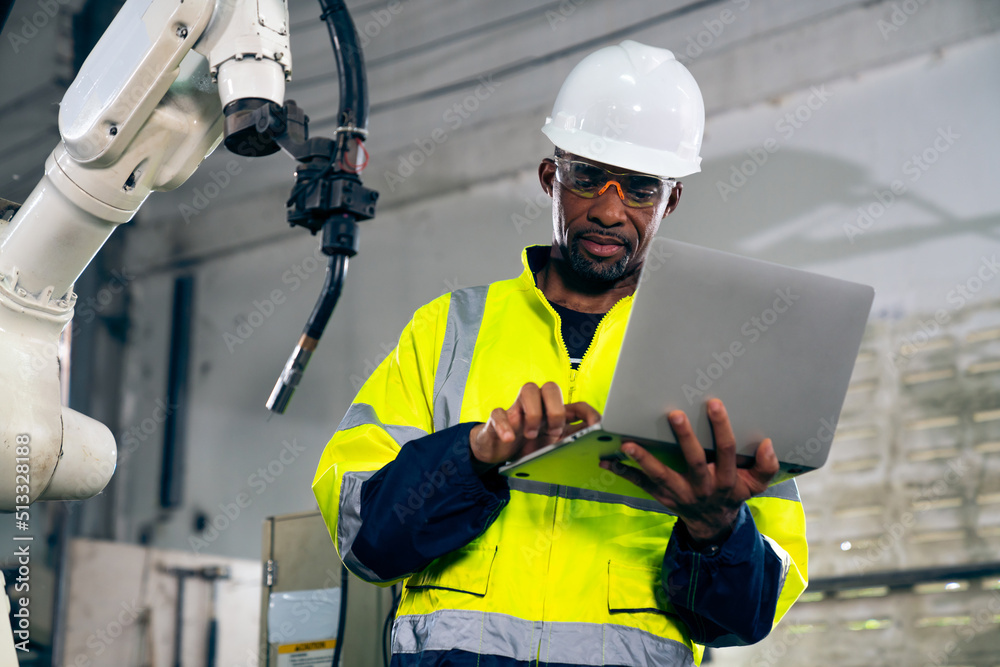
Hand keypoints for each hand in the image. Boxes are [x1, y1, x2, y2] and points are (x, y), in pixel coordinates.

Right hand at [470, 381, 599, 468]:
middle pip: (552, 387)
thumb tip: (593, 444)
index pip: (576, 405)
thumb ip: (569, 442)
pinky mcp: (498, 418)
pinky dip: (506, 426)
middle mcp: (538, 406)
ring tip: (531, 435)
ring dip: (534, 413)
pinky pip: (500, 412)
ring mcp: (517, 409)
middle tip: (553, 432)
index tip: (595, 428)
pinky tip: (510, 438)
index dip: (588, 413)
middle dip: (556, 410)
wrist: (497, 452)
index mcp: (555, 415)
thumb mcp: (551, 448)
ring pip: (528, 389)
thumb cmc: (527, 447)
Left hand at [600, 398, 778, 542]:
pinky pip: (641, 485)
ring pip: (662, 476)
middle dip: (685, 439)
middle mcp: (702, 487)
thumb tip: (767, 444)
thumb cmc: (733, 493)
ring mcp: (680, 494)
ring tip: (627, 444)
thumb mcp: (754, 484)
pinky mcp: (662, 497)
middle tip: (674, 415)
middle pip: (694, 462)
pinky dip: (624, 473)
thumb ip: (765, 466)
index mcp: (725, 480)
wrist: (713, 524)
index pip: (726, 451)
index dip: (721, 428)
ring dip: (644, 460)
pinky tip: (608, 460)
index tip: (714, 404)